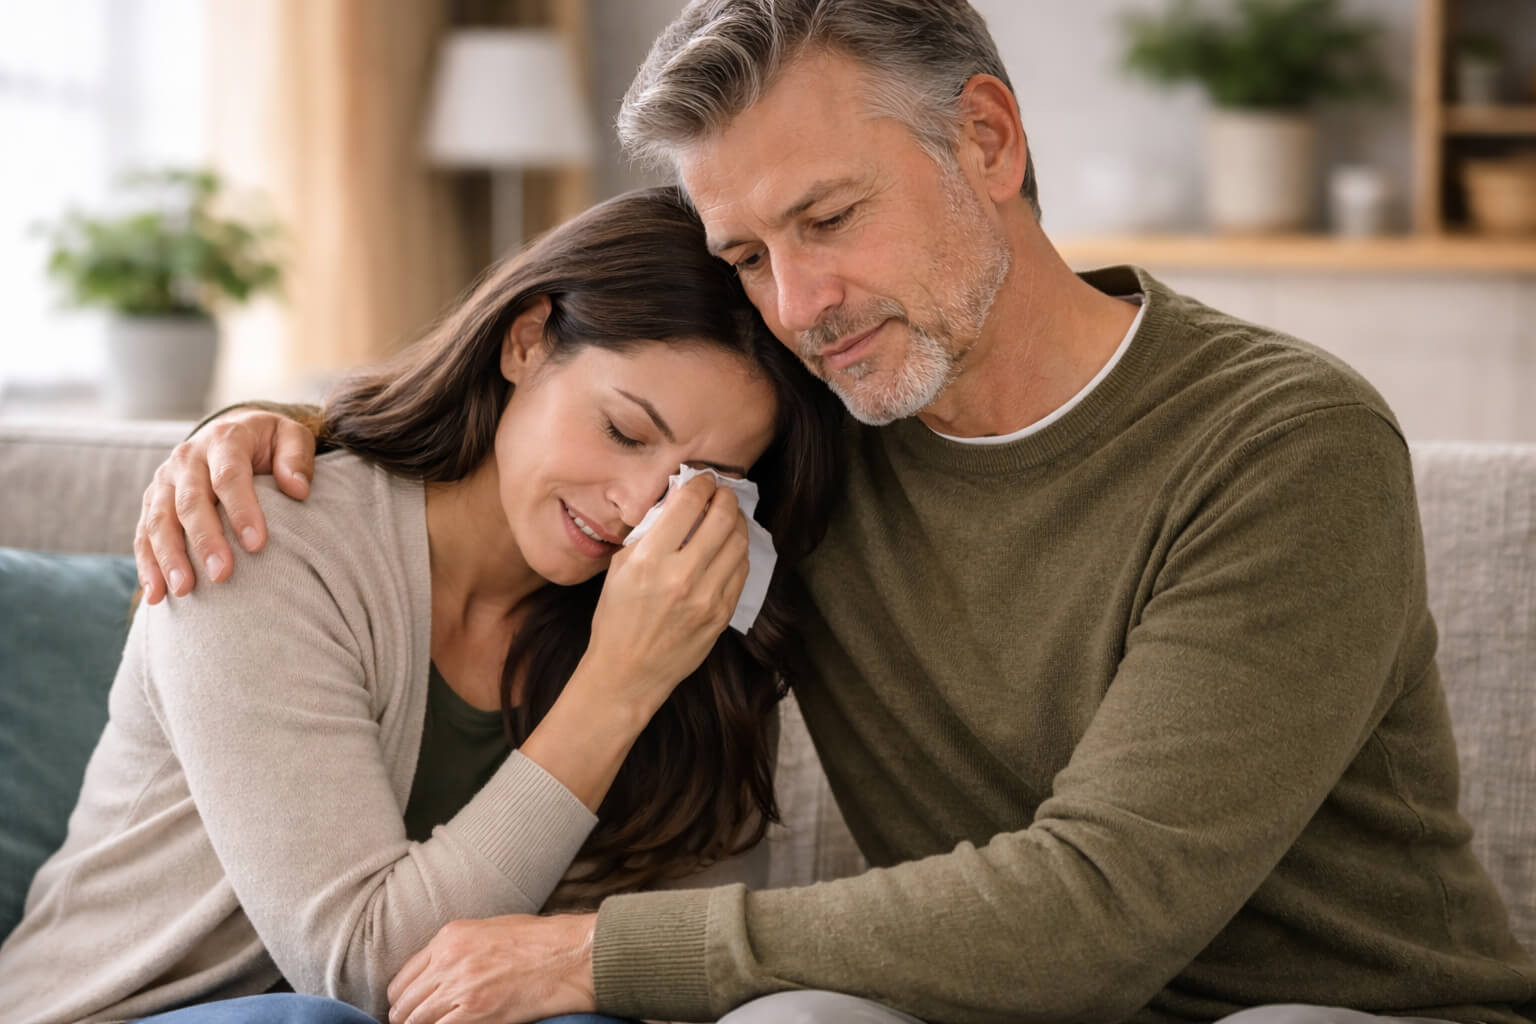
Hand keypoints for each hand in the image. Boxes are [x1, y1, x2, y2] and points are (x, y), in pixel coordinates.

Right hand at [135, 408, 316, 603]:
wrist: (233, 433)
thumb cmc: (269, 443)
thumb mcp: (291, 436)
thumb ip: (297, 457)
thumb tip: (298, 489)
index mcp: (224, 440)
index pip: (229, 476)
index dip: (241, 510)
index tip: (257, 545)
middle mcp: (188, 459)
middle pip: (190, 502)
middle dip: (205, 541)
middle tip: (222, 575)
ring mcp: (165, 480)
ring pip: (159, 520)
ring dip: (169, 557)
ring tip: (184, 590)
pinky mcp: (152, 501)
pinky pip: (143, 534)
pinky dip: (147, 565)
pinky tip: (156, 593)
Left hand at [387, 913, 596, 1023]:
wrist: (568, 954)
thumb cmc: (537, 940)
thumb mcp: (489, 929)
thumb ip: (456, 948)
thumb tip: (436, 972)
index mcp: (449, 937)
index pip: (403, 977)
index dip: (400, 999)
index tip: (404, 1008)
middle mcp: (449, 960)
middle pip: (405, 1002)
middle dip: (404, 1019)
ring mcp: (461, 988)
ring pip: (417, 1021)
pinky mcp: (477, 1012)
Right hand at [583, 474, 750, 714]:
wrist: (627, 672)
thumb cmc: (616, 618)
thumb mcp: (619, 568)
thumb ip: (648, 533)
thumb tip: (676, 501)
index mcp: (649, 560)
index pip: (688, 504)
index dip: (700, 484)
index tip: (702, 479)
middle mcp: (681, 576)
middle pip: (721, 518)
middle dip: (725, 497)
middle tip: (721, 492)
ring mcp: (707, 597)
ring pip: (738, 543)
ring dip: (736, 522)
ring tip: (728, 517)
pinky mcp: (722, 614)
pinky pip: (741, 571)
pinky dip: (738, 552)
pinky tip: (728, 547)